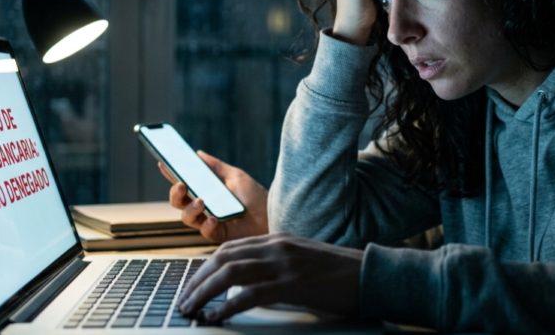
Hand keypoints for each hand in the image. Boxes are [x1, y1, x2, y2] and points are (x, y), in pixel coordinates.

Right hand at [159, 150, 268, 242]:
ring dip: (190, 209)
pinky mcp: (217, 235)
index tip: (162, 163)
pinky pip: (205, 231)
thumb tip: (198, 153)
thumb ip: (216, 166)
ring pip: (186, 218)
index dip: (171, 174)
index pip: (183, 183)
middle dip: (175, 193)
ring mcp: (208, 221)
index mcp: (205, 191)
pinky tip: (214, 218)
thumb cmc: (255, 196)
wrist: (272, 215)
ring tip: (201, 201)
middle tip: (181, 185)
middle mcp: (203, 207)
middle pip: (178, 202)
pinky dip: (207, 224)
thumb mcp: (235, 176)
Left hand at [176, 232, 363, 321]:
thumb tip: (246, 286)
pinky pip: (249, 294)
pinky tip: (216, 317)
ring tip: (191, 310)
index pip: (229, 248)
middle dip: (197, 280)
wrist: (370, 274)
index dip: (204, 266)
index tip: (192, 285)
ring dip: (204, 292)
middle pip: (222, 258)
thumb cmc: (339, 274)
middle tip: (184, 301)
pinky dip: (227, 306)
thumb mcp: (301, 261)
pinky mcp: (292, 284)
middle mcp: (276, 246)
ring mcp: (283, 263)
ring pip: (229, 273)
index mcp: (277, 239)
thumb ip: (275, 265)